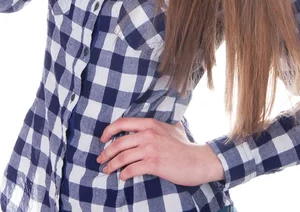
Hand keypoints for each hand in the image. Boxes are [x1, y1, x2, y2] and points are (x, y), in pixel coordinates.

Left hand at [96, 117, 224, 184]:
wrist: (198, 160)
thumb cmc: (186, 146)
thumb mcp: (173, 128)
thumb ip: (162, 125)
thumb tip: (161, 122)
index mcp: (150, 123)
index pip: (122, 122)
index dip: (109, 130)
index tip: (103, 139)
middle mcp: (148, 134)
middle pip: (119, 142)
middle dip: (106, 152)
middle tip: (101, 159)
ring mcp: (150, 149)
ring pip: (123, 157)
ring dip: (112, 165)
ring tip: (107, 170)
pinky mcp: (154, 164)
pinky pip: (132, 169)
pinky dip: (124, 174)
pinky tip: (122, 177)